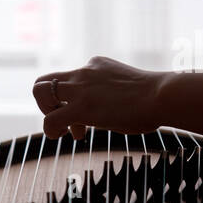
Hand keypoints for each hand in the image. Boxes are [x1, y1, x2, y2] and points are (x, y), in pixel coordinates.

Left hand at [33, 56, 166, 138]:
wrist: (163, 96)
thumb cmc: (156, 97)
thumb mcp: (130, 86)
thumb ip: (117, 92)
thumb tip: (127, 107)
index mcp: (95, 65)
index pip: (70, 77)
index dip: (72, 99)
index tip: (86, 118)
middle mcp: (84, 71)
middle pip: (45, 79)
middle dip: (48, 102)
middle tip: (64, 119)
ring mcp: (80, 88)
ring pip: (39, 91)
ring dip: (46, 112)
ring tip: (62, 129)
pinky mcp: (81, 108)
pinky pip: (50, 119)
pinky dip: (50, 130)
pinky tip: (61, 136)